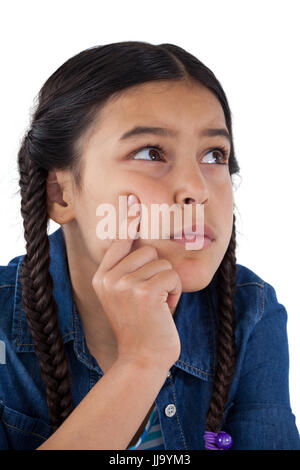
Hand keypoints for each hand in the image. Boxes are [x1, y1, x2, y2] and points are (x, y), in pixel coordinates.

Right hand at [92, 194, 181, 368]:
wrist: (142, 359)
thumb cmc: (140, 325)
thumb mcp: (125, 295)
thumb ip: (128, 268)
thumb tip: (137, 234)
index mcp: (102, 276)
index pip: (119, 240)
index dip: (130, 222)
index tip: (135, 201)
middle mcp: (109, 278)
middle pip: (147, 250)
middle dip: (158, 272)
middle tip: (152, 297)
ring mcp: (124, 285)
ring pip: (162, 263)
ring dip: (167, 284)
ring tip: (157, 306)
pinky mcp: (144, 293)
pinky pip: (171, 277)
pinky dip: (174, 293)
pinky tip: (165, 310)